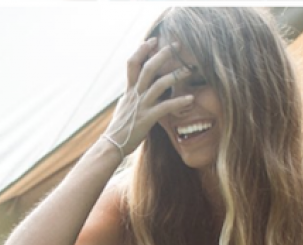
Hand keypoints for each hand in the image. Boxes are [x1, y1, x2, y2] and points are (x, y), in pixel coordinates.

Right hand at [102, 37, 195, 158]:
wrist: (111, 145)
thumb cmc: (120, 128)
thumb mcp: (124, 106)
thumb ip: (131, 95)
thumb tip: (136, 88)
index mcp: (129, 91)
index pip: (132, 63)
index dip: (141, 49)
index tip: (152, 40)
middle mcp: (134, 95)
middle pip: (147, 68)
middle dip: (162, 54)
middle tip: (175, 46)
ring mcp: (141, 106)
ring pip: (158, 84)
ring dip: (175, 76)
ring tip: (189, 70)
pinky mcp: (147, 119)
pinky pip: (165, 107)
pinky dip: (179, 102)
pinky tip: (190, 98)